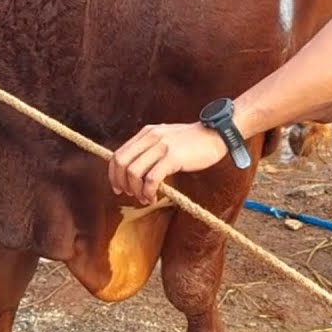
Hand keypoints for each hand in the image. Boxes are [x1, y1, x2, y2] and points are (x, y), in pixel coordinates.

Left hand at [109, 122, 228, 204]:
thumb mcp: (167, 138)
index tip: (118, 187)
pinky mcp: (173, 157)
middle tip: (129, 194)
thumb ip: (152, 149)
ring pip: (134, 172)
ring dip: (135, 190)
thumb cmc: (194, 141)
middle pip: (122, 163)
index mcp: (147, 133)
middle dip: (121, 182)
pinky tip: (153, 197)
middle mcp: (151, 137)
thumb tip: (137, 170)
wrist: (217, 134)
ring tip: (144, 198)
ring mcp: (161, 146)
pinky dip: (148, 191)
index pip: (119, 154)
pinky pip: (151, 178)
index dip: (114, 173)